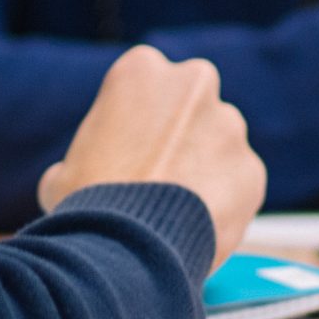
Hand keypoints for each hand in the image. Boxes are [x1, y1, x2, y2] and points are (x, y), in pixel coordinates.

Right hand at [39, 45, 267, 267]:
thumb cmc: (87, 205)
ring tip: (175, 212)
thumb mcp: (66, 170)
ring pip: (219, 145)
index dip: (136, 122)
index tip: (129, 151)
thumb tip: (88, 176)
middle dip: (180, 135)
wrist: (126, 249)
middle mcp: (194, 84)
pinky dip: (223, 203)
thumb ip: (91, 158)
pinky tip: (195, 228)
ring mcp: (229, 125)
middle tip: (157, 176)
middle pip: (190, 107)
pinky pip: (237, 184)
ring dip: (204, 169)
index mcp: (142, 70)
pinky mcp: (252, 168)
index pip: (146, 85)